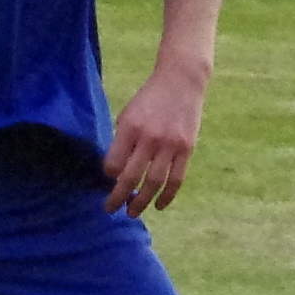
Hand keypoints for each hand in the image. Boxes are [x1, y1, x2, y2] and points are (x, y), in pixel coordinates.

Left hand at [102, 61, 205, 214]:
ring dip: (142, 202)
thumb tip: (114, 170)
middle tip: (110, 209)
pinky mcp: (187, 149)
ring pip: (154, 183)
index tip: (107, 180)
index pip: (113, 163)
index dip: (108, 175)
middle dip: (119, 197)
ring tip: (132, 213)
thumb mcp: (128, 114)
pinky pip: (177, 179)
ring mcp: (170, 145)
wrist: (181, 81)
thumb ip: (122, 140)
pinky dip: (167, 196)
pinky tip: (159, 206)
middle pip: (131, 177)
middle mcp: (150, 138)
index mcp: (130, 128)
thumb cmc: (149, 99)